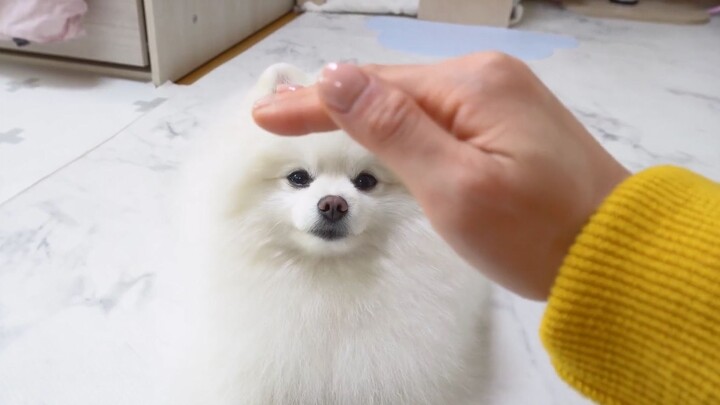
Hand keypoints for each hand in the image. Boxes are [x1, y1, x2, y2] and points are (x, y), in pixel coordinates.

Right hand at [252, 53, 628, 299]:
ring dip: (365, 111)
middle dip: (334, 101)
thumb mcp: (454, 185)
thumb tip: (337, 77)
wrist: (614, 254)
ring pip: (414, 103)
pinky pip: (440, 117)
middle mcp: (488, 79)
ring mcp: (502, 100)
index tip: (267, 112)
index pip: (372, 87)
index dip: (315, 101)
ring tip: (316, 116)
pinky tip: (380, 128)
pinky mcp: (508, 125)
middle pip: (392, 88)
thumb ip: (393, 129)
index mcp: (473, 85)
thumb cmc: (539, 231)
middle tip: (280, 111)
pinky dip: (401, 125)